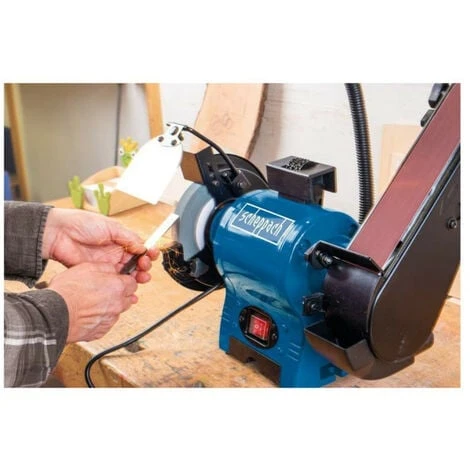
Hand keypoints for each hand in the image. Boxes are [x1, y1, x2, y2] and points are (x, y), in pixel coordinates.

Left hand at [42, 208, 158, 282]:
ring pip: (128, 274)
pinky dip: (124, 286)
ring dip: (138, 276)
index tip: (152, 254)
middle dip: (145, 266)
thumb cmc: (81, 224)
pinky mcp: (98, 274)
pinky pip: (114, 282)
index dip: (147, 253)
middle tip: (146, 266)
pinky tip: (131, 287)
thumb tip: (143, 246)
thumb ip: (128, 238)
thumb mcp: (110, 227)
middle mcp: (115, 253)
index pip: (139, 249)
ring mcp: (107, 264)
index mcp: (119, 240)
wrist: (59, 234)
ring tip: (142, 277)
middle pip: (136, 263)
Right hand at [48, 263, 138, 342]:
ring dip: (110, 307)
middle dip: (120, 294)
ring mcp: (109, 320)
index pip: (132, 283)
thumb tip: (113, 269)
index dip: (124, 281)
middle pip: (127, 298)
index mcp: (117, 287)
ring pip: (117, 311)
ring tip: (93, 303)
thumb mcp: (86, 267)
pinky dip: (100, 319)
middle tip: (104, 291)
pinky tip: (88, 314)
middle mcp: (117, 304)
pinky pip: (105, 324)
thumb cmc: (67, 292)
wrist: (54, 315)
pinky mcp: (100, 331)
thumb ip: (105, 267)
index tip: (117, 281)